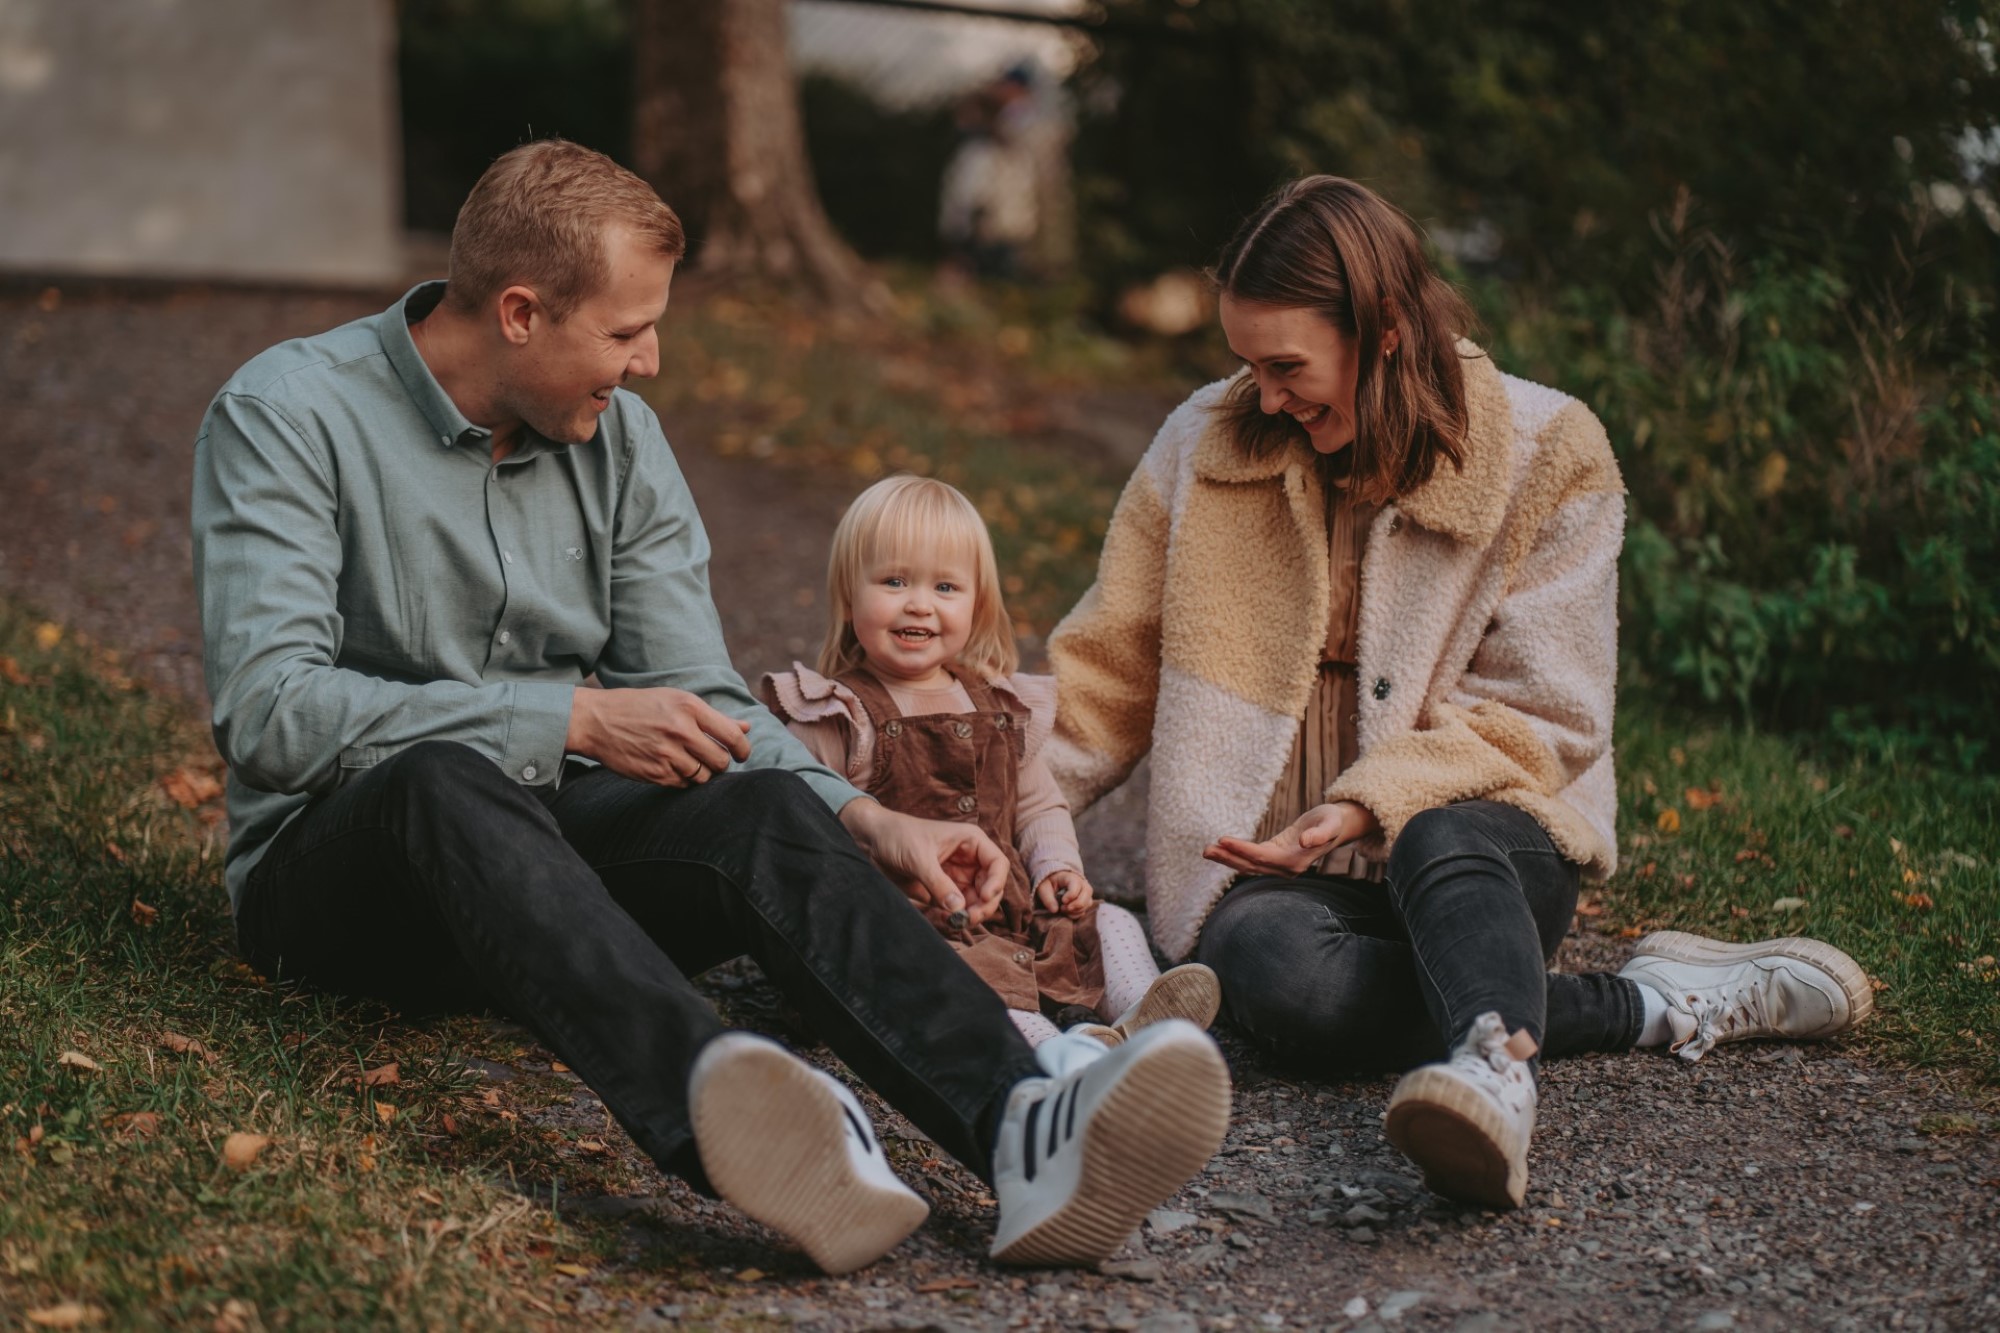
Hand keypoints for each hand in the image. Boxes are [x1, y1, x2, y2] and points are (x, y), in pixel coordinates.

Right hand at [565, 686, 751, 786]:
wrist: (596, 721)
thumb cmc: (640, 707)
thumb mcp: (676, 701)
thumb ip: (713, 717)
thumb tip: (746, 728)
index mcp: (689, 707)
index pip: (732, 736)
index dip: (742, 749)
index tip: (740, 753)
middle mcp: (680, 731)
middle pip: (720, 761)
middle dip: (720, 763)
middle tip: (711, 758)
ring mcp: (667, 754)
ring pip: (703, 776)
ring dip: (702, 773)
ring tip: (689, 761)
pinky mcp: (655, 773)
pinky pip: (683, 784)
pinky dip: (683, 779)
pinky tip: (672, 766)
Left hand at [840, 799, 1009, 923]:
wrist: (873, 840)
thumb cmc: (898, 836)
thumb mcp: (919, 858)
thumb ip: (939, 883)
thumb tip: (959, 908)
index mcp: (970, 842)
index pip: (998, 864)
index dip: (996, 882)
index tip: (984, 898)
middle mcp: (969, 860)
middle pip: (991, 887)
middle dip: (984, 904)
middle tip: (968, 917)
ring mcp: (957, 876)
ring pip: (977, 901)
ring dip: (971, 914)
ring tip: (955, 920)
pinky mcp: (943, 890)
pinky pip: (959, 908)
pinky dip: (957, 916)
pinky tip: (946, 919)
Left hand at [1036, 869, 1094, 917]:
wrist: (1055, 881)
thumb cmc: (1049, 883)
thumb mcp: (1044, 888)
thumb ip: (1048, 899)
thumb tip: (1055, 910)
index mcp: (1071, 877)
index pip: (1076, 886)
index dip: (1071, 896)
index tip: (1062, 901)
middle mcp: (1082, 883)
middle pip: (1087, 894)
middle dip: (1076, 905)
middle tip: (1062, 908)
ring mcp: (1085, 892)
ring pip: (1088, 903)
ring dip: (1076, 910)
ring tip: (1063, 909)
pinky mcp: (1086, 900)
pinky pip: (1086, 908)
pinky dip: (1077, 913)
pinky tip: (1067, 912)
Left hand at [1202, 801, 1379, 877]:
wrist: (1337, 826)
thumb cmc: (1333, 821)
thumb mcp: (1330, 823)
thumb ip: (1320, 834)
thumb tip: (1305, 842)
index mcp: (1296, 861)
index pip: (1263, 858)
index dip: (1242, 850)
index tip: (1223, 840)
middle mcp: (1286, 868)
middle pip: (1252, 866)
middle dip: (1228, 858)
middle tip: (1206, 850)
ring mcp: (1280, 866)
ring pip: (1249, 866)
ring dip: (1228, 859)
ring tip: (1207, 851)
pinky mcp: (1275, 858)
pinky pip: (1252, 860)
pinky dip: (1236, 856)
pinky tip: (1221, 851)